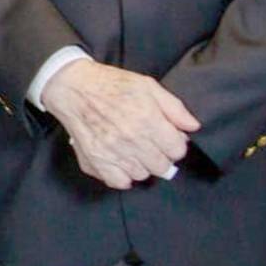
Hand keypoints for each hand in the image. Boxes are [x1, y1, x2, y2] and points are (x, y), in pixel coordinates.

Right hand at [41, 60, 201, 189]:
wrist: (73, 87)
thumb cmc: (111, 84)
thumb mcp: (147, 85)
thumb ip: (174, 107)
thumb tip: (193, 126)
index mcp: (148, 119)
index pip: (177, 150)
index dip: (175, 144)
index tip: (168, 138)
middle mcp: (132, 139)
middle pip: (162, 167)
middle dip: (161, 156)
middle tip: (152, 145)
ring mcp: (113, 152)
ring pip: (142, 175)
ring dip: (142, 165)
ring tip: (135, 151)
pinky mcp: (96, 160)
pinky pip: (119, 182)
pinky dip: (123, 176)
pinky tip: (122, 162)